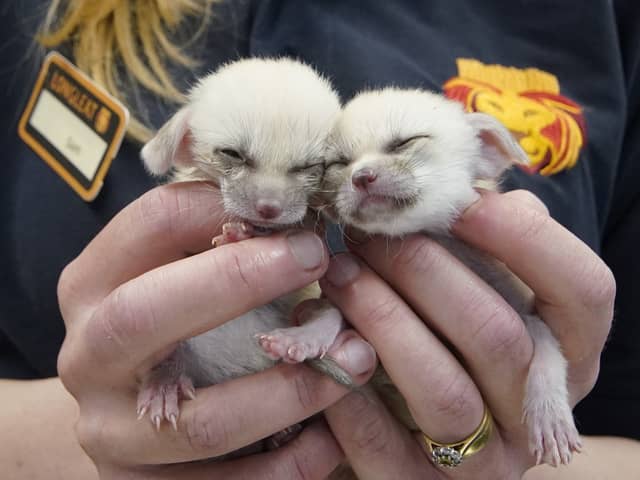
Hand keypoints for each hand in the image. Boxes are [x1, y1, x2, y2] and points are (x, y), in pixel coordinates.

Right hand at [57, 182, 376, 478]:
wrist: (127, 413)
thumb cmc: (174, 326)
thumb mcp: (179, 275)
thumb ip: (221, 245)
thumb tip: (301, 219)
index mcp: (93, 285)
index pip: (152, 223)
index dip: (227, 210)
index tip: (296, 219)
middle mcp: (88, 358)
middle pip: (144, 315)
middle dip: (238, 282)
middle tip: (317, 261)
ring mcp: (110, 434)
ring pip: (201, 422)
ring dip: (291, 389)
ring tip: (354, 361)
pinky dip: (292, 461)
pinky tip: (333, 435)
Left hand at [319, 190, 614, 478]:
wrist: (421, 437)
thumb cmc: (453, 338)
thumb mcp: (486, 293)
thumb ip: (488, 248)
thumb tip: (469, 193)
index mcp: (566, 353)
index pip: (583, 291)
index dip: (526, 239)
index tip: (460, 203)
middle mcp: (536, 411)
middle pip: (497, 335)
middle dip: (422, 271)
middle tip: (366, 235)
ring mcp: (486, 461)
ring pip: (443, 391)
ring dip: (382, 320)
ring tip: (338, 275)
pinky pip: (383, 447)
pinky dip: (347, 391)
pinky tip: (324, 345)